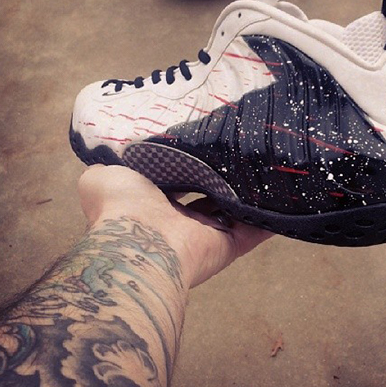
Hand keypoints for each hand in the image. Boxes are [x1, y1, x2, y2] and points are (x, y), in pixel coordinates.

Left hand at [78, 164, 271, 287]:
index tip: (204, 140)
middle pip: (208, 194)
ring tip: (265, 165)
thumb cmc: (120, 208)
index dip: (188, 161)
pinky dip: (271, 217)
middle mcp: (180, 220)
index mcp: (154, 203)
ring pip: (233, 210)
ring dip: (247, 193)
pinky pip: (255, 230)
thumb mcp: (100, 178)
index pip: (176, 180)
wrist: (139, 243)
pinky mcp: (228, 245)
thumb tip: (105, 158)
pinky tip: (285, 197)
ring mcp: (206, 235)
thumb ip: (104, 167)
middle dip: (220, 175)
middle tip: (238, 149)